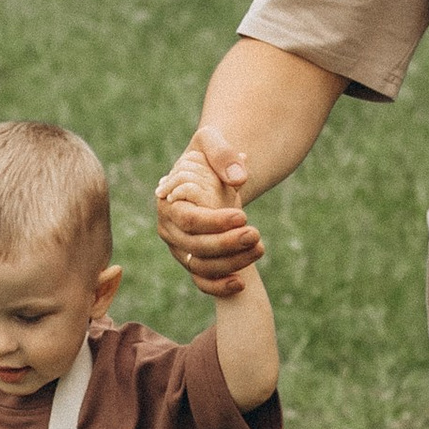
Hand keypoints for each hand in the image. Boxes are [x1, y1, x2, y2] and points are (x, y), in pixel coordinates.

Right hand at [155, 126, 262, 295]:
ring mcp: (179, 249)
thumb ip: (222, 153)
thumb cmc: (207, 157)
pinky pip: (201, 282)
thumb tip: (238, 177)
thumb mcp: (211, 141)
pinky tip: (242, 283)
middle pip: (195, 247)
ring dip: (231, 263)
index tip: (243, 216)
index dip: (215, 222)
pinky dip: (219, 287)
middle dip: (228, 244)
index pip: (188, 220)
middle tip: (256, 234)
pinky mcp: (192, 262)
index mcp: (169, 201)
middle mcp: (169, 229)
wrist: (209, 175)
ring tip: (259, 248)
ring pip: (201, 266)